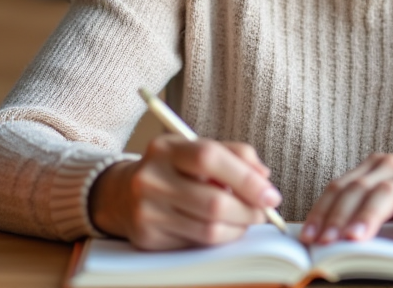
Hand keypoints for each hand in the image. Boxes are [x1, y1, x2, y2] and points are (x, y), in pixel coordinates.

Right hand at [88, 134, 282, 249]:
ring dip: (238, 228)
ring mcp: (147, 210)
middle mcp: (151, 178)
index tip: (270, 193)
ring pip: (209, 229)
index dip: (246, 178)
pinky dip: (219, 239)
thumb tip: (264, 177)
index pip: (210, 158)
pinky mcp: (148, 237)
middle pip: (214, 201)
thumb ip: (234, 154)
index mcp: (165, 148)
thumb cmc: (171, 169)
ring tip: (245, 219)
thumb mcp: (196, 149)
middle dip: (249, 211)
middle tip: (263, 211)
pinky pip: (196, 243)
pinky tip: (222, 228)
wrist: (122, 194)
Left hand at [300, 154, 392, 245]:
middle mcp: (392, 169)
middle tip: (324, 241)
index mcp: (374, 167)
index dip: (321, 211)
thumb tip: (324, 237)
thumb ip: (361, 211)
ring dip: (368, 217)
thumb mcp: (387, 202)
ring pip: (387, 194)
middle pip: (358, 190)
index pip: (340, 187)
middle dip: (338, 216)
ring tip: (354, 238)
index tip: (307, 236)